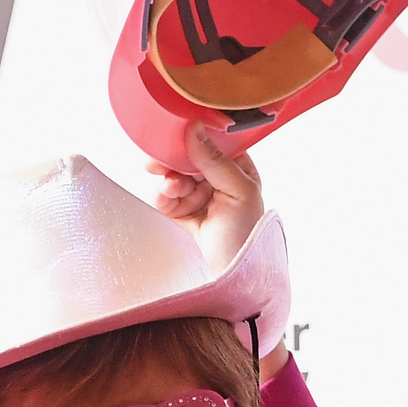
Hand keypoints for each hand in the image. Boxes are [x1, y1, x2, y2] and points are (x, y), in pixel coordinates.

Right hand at [150, 119, 265, 274]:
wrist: (226, 278)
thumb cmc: (245, 238)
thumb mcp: (239, 192)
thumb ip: (215, 160)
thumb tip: (194, 128)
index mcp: (238, 169)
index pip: (215, 141)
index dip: (197, 135)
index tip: (179, 130)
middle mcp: (216, 179)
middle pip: (189, 154)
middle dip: (176, 158)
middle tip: (162, 161)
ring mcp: (195, 195)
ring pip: (172, 172)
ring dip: (170, 177)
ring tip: (174, 188)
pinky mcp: (177, 211)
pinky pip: (162, 192)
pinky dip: (162, 192)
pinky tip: (168, 197)